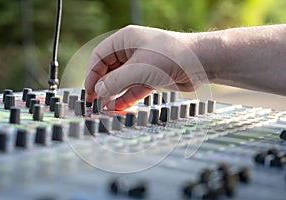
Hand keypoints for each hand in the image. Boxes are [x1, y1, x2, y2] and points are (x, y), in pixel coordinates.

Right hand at [84, 25, 206, 109]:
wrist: (200, 63)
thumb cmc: (171, 57)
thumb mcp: (138, 69)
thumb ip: (116, 81)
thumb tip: (99, 92)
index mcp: (125, 40)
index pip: (99, 56)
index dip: (92, 74)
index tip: (89, 92)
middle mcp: (131, 51)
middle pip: (109, 70)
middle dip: (102, 87)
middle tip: (96, 104)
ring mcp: (140, 65)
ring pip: (120, 82)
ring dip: (113, 95)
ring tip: (106, 110)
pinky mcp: (150, 78)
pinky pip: (133, 89)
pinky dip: (126, 98)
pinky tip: (119, 109)